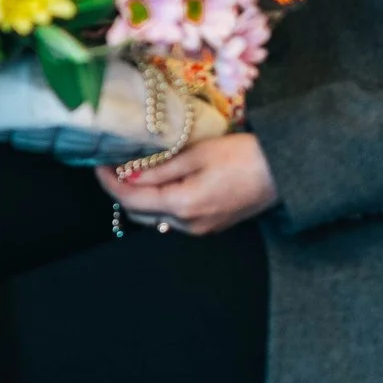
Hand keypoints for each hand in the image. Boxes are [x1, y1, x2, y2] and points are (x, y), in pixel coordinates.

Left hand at [95, 134, 277, 236]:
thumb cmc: (244, 156)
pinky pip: (174, 218)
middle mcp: (189, 225)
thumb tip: (128, 175)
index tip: (98, 164)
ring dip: (141, 198)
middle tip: (114, 164)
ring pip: (156, 218)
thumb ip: (159, 168)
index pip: (130, 200)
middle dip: (122, 191)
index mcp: (183, 205)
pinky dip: (161, 202)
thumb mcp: (196, 154)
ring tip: (136, 170)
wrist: (285, 171)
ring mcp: (201, 229)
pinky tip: (161, 182)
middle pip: (139, 214)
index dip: (109, 183)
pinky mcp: (211, 226)